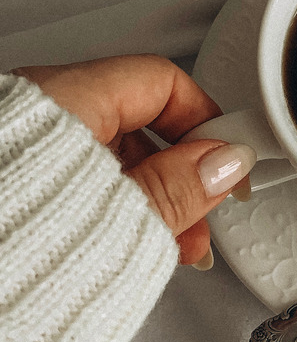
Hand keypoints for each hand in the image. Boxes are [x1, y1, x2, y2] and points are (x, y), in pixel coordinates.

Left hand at [13, 54, 254, 266]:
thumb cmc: (3, 261)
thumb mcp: (118, 219)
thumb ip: (181, 185)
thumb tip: (224, 160)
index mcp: (64, 102)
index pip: (161, 81)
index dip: (205, 118)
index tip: (229, 158)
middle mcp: (40, 116)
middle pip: (138, 123)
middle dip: (184, 170)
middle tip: (205, 214)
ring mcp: (26, 154)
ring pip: (113, 159)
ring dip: (156, 197)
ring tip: (176, 247)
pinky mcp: (19, 189)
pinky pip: (85, 185)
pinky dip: (118, 210)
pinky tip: (134, 247)